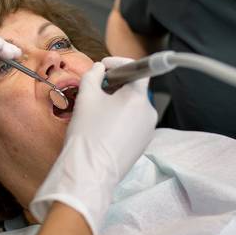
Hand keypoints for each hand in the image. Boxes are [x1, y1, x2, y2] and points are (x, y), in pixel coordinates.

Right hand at [29, 57, 156, 234]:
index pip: (137, 69)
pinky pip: (133, 124)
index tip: (104, 67)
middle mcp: (149, 112)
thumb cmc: (88, 133)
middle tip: (95, 90)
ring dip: (117, 104)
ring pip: (133, 108)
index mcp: (138, 98)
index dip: (119, 63)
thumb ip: (93, 75)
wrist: (90, 172)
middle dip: (116, 86)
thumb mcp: (86, 97)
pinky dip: (120, 120)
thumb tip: (99, 69)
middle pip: (134, 90)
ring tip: (96, 112)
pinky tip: (102, 128)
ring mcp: (147, 130)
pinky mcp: (142, 144)